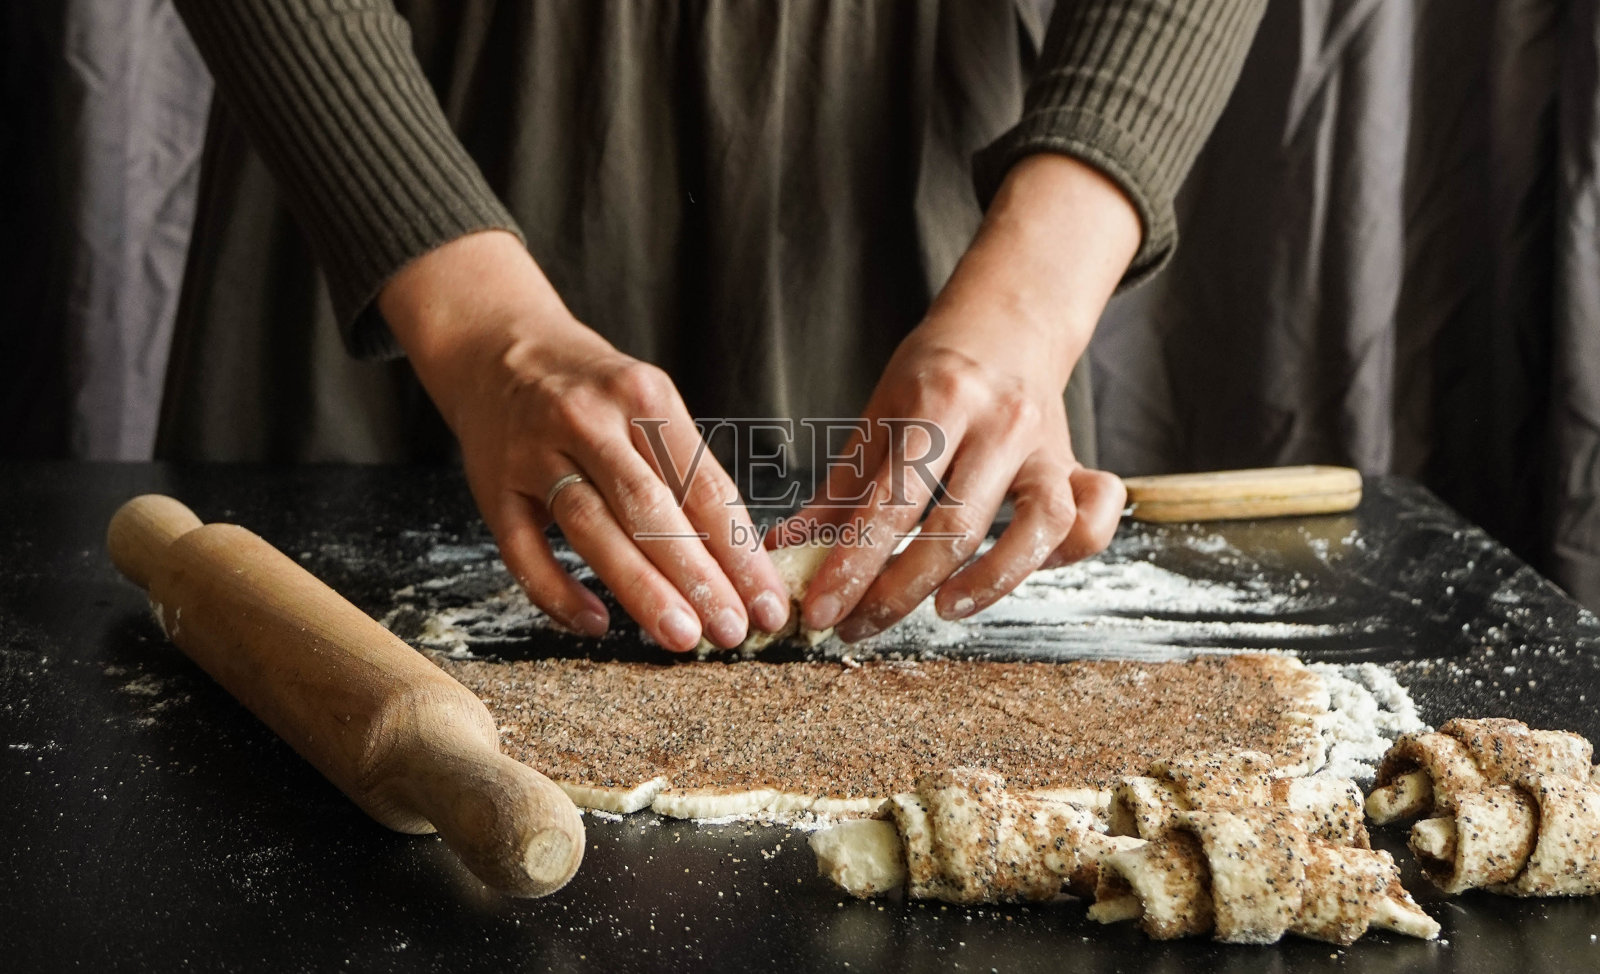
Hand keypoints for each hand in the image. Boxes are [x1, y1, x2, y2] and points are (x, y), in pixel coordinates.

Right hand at [379, 232, 789, 650]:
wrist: (496, 346)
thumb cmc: (592, 389)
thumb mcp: (646, 401)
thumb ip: (684, 467)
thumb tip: (738, 558)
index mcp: (643, 395)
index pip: (702, 484)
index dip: (738, 550)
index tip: (767, 603)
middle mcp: (588, 420)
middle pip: (650, 509)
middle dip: (697, 577)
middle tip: (731, 631)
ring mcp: (535, 454)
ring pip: (592, 529)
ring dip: (641, 589)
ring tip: (682, 637)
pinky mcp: (493, 488)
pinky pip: (524, 552)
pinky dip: (558, 592)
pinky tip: (596, 625)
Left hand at [785, 154, 1141, 640]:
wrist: (1009, 322)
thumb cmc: (935, 373)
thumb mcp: (879, 415)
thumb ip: (840, 489)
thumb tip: (784, 550)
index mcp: (940, 401)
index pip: (891, 501)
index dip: (854, 564)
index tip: (823, 609)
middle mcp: (1001, 423)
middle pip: (955, 528)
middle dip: (899, 590)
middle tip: (858, 625)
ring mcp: (1048, 446)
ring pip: (1040, 527)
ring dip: (991, 582)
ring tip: (943, 611)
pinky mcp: (1078, 466)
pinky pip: (1091, 521)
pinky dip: (1065, 555)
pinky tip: (1019, 573)